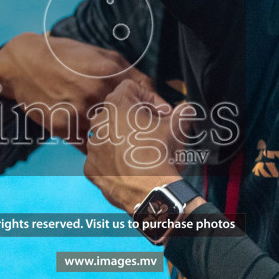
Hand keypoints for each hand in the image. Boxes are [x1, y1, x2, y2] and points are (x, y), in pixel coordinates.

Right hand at [0, 33, 154, 148]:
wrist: (25, 64)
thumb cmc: (67, 57)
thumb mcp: (101, 55)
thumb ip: (128, 73)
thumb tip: (154, 93)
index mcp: (110, 72)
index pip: (146, 95)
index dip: (157, 108)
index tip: (163, 119)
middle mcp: (97, 93)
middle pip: (131, 119)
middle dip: (140, 128)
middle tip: (143, 135)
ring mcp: (79, 111)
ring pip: (109, 135)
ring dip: (116, 140)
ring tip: (121, 143)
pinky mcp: (63, 127)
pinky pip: (88, 144)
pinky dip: (94, 145)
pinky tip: (98, 143)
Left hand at [83, 79, 200, 213]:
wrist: (148, 191)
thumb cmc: (160, 153)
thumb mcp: (177, 127)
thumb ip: (182, 112)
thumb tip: (187, 109)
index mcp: (116, 105)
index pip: (132, 88)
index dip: (152, 99)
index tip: (164, 114)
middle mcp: (99, 122)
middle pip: (120, 113)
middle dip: (140, 120)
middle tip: (157, 133)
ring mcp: (92, 146)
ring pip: (111, 136)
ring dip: (128, 140)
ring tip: (147, 153)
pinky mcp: (90, 167)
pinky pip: (104, 159)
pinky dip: (117, 161)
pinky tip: (132, 168)